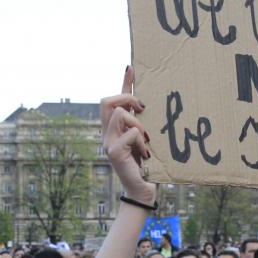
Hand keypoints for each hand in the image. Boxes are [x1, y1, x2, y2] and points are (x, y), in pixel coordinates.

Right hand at [100, 66, 154, 204]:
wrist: (143, 190)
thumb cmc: (147, 166)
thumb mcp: (147, 140)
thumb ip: (145, 124)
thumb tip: (151, 107)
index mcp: (115, 129)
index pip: (114, 100)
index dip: (123, 82)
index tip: (132, 67)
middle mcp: (107, 133)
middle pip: (106, 100)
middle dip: (127, 97)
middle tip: (143, 108)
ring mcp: (107, 142)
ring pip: (120, 113)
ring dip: (139, 124)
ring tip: (147, 141)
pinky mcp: (113, 151)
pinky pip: (131, 132)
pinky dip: (141, 141)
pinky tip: (146, 154)